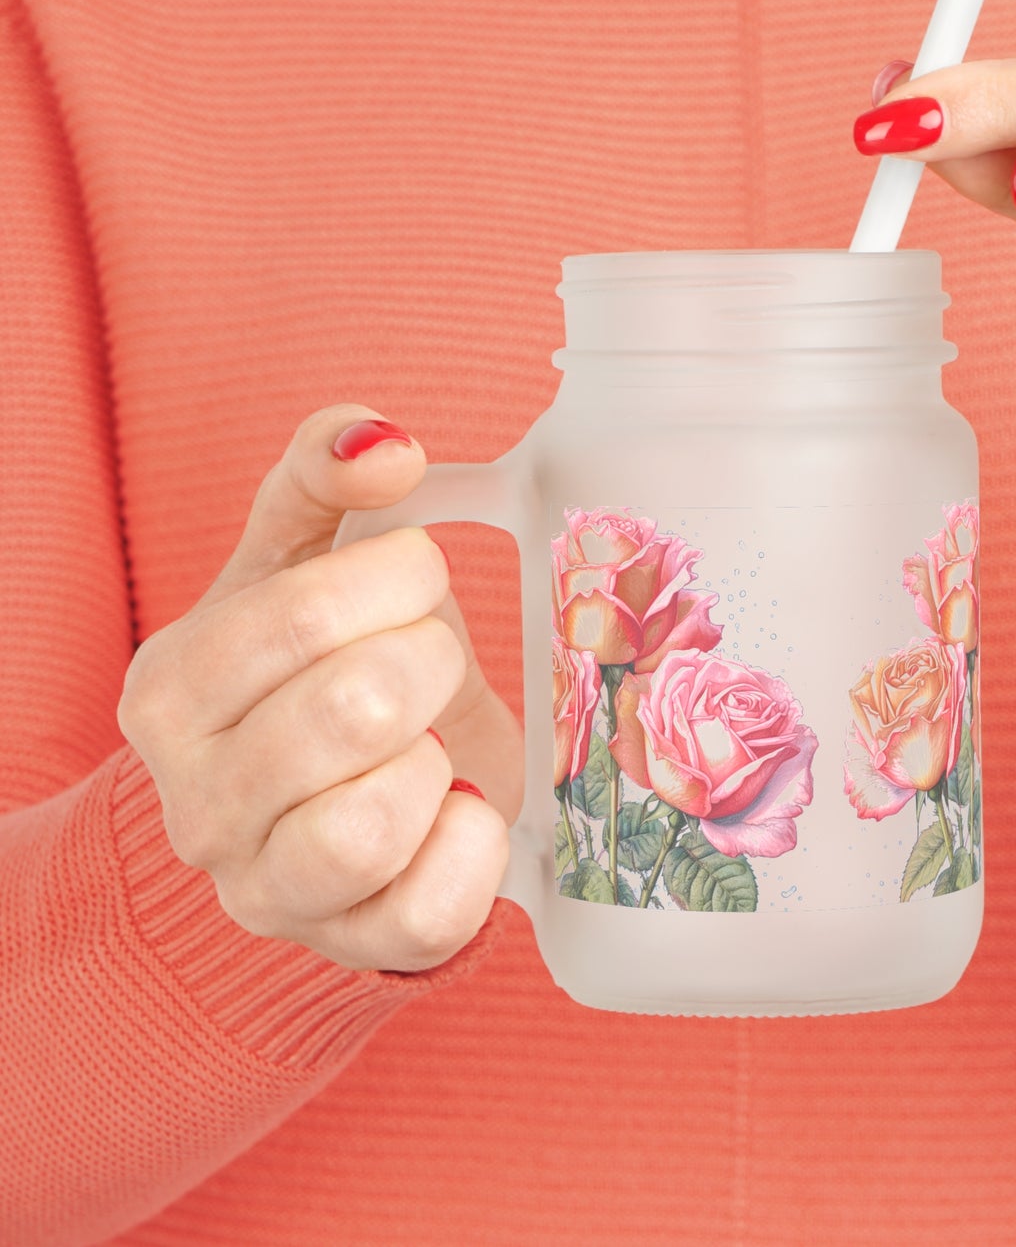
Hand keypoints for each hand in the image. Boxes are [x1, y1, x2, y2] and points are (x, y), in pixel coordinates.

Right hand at [117, 405, 520, 972]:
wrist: (328, 794)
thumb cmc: (319, 665)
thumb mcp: (302, 556)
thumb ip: (322, 475)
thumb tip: (383, 442)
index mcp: (172, 689)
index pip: (303, 614)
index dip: (399, 579)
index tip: (417, 578)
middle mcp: (196, 802)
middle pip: (354, 709)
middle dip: (429, 663)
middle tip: (430, 661)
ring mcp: (266, 888)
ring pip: (373, 823)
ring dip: (437, 760)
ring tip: (429, 740)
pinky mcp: (351, 944)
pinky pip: (429, 911)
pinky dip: (472, 845)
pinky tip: (457, 805)